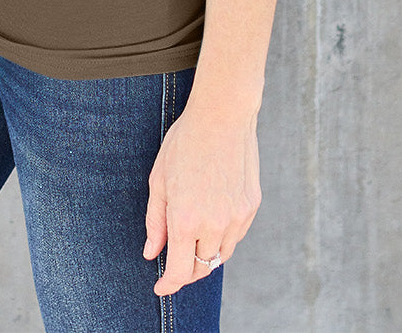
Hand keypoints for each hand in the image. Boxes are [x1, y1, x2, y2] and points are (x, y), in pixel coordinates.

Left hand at [141, 94, 262, 296]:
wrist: (223, 115)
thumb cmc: (185, 142)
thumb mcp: (159, 179)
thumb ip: (155, 221)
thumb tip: (150, 253)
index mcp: (185, 219)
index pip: (179, 272)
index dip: (168, 285)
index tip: (161, 287)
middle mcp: (213, 224)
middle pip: (201, 268)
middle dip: (186, 271)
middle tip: (174, 261)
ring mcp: (236, 217)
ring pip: (220, 255)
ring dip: (205, 255)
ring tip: (193, 237)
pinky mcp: (251, 207)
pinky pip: (236, 236)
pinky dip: (222, 237)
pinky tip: (212, 218)